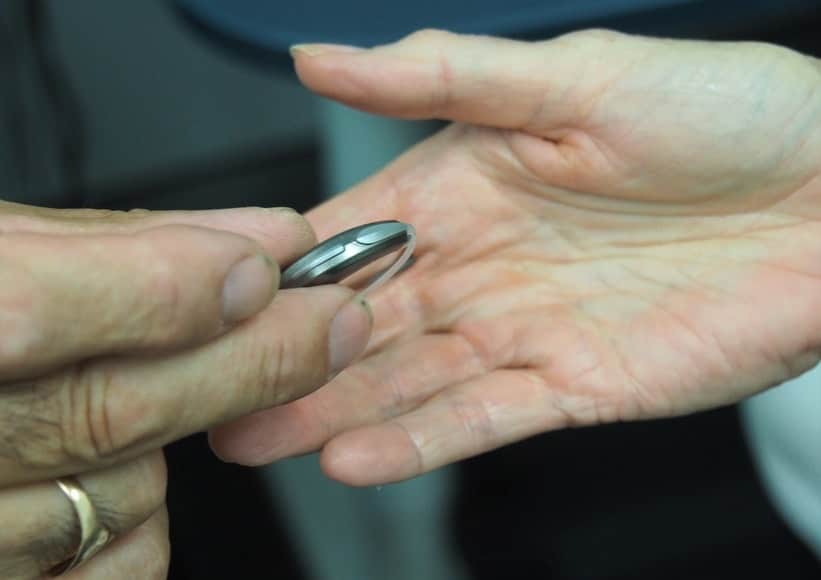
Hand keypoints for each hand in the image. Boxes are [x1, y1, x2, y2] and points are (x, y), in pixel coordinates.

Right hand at [0, 203, 371, 577]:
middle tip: (335, 321)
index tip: (270, 259)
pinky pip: (115, 563)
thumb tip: (252, 240)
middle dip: (254, 360)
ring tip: (122, 390)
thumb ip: (115, 246)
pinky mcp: (3, 578)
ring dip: (164, 440)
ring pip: (126, 494)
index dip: (166, 285)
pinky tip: (99, 470)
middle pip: (110, 413)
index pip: (32, 310)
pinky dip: (138, 518)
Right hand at [210, 30, 820, 485]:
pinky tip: (354, 458)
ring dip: (332, 412)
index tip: (217, 300)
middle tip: (214, 396)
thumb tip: (321, 59)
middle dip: (290, 360)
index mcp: (464, 185)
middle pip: (364, 322)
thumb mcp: (573, 74)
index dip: (284, 268)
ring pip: (408, 381)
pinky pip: (482, 419)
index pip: (350, 232)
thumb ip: (442, 75)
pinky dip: (420, 441)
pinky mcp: (572, 384)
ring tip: (259, 440)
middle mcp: (480, 263)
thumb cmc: (724, 114)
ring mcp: (521, 329)